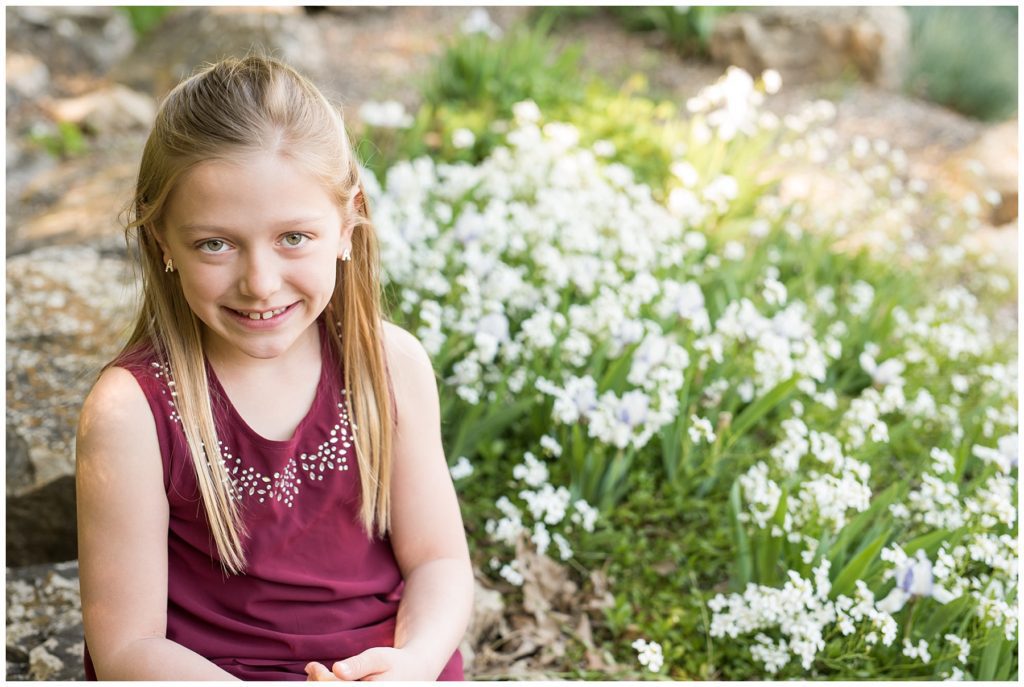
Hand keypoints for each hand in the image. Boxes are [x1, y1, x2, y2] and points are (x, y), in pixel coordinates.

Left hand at [309, 646, 434, 680]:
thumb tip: (337, 669)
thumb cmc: (395, 663)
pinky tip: (327, 680)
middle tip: (311, 668)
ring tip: (316, 674)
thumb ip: (358, 665)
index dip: (319, 678)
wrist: (414, 673)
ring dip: (320, 686)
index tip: (312, 665)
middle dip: (316, 683)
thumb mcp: (379, 658)